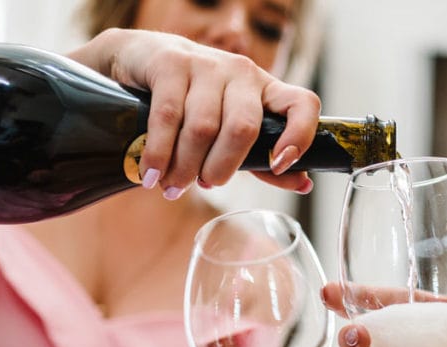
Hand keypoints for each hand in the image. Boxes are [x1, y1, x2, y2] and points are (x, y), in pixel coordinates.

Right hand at [69, 28, 319, 195]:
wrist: (141, 60)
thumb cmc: (196, 104)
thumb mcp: (233, 130)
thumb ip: (264, 159)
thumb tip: (304, 184)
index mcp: (267, 91)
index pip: (303, 104)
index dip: (299, 136)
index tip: (279, 165)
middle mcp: (242, 73)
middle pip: (243, 127)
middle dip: (222, 167)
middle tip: (205, 185)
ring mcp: (207, 64)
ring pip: (202, 128)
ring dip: (185, 166)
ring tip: (172, 186)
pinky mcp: (171, 62)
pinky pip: (168, 117)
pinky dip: (159, 153)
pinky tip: (152, 173)